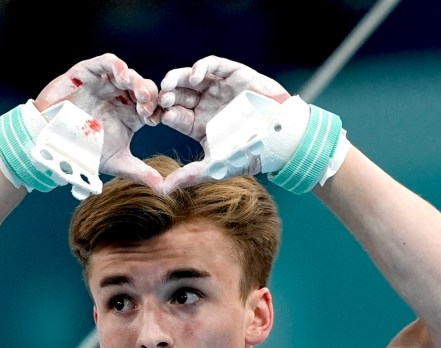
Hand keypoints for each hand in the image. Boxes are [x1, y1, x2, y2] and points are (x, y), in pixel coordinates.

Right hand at [35, 53, 162, 191]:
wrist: (50, 143)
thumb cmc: (82, 150)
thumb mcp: (116, 162)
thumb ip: (140, 172)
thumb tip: (164, 189)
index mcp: (131, 115)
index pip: (152, 107)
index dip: (157, 111)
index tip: (155, 121)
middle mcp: (121, 97)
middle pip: (143, 88)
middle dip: (150, 95)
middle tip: (148, 106)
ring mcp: (106, 84)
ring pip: (128, 74)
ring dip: (137, 81)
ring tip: (139, 93)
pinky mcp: (89, 73)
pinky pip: (106, 62)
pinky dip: (117, 65)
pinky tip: (123, 76)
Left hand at [157, 56, 290, 192]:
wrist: (280, 138)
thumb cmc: (249, 154)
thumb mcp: (216, 166)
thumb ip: (189, 175)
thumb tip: (163, 190)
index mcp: (198, 124)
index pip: (175, 116)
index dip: (165, 115)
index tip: (161, 118)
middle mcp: (205, 104)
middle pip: (179, 95)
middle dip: (168, 95)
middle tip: (162, 99)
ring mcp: (218, 88)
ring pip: (191, 77)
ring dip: (178, 77)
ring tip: (170, 84)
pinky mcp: (233, 74)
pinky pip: (213, 64)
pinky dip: (201, 66)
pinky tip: (195, 77)